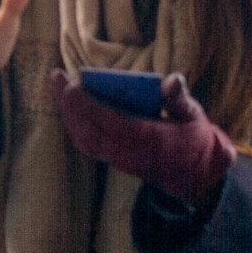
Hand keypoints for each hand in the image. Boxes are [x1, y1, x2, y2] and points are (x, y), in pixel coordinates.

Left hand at [51, 72, 235, 207]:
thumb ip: (179, 99)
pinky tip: (69, 106)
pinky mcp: (115, 160)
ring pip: (83, 138)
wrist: (195, 175)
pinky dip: (74, 124)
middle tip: (56, 76)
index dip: (86, 104)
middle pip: (86, 129)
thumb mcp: (193, 117)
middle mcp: (126, 151)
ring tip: (59, 86)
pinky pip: (87, 144)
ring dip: (67, 113)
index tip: (72, 83)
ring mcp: (118, 158)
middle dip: (68, 103)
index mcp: (145, 138)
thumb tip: (171, 80)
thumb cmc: (194, 139)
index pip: (108, 121)